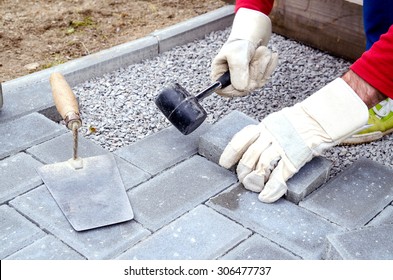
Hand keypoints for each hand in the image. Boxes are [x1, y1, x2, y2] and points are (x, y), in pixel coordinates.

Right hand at [211, 8, 277, 96]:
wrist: (251, 35)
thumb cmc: (239, 43)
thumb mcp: (236, 54)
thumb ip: (238, 70)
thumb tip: (241, 88)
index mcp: (219, 76)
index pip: (224, 91)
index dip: (236, 87)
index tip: (247, 76)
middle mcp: (230, 82)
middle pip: (244, 88)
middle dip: (254, 70)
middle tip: (256, 53)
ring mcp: (244, 83)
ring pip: (257, 83)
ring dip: (263, 64)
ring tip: (260, 50)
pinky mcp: (255, 81)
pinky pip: (266, 78)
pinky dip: (269, 65)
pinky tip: (269, 55)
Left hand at [219, 78, 368, 202]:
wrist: (322, 118)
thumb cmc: (301, 121)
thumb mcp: (278, 121)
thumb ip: (266, 134)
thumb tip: (253, 148)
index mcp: (265, 126)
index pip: (241, 139)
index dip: (230, 153)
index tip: (224, 164)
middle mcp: (271, 135)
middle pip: (249, 155)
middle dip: (242, 170)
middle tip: (242, 179)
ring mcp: (283, 147)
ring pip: (261, 165)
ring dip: (254, 180)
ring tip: (252, 187)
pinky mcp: (295, 158)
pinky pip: (280, 176)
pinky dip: (271, 188)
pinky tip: (266, 196)